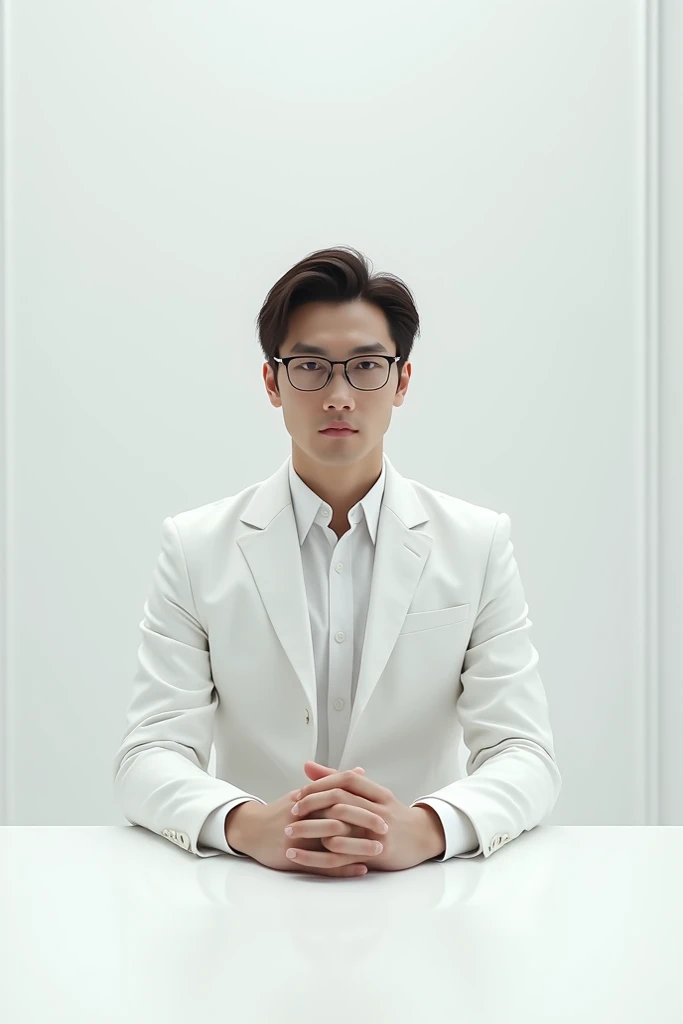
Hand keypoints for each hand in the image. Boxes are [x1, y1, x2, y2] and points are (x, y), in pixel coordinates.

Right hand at [225, 766, 384, 877]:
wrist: (250, 830)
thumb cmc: (281, 811)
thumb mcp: (303, 792)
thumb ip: (331, 783)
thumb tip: (360, 772)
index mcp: (307, 799)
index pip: (336, 797)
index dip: (360, 801)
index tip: (382, 804)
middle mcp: (302, 818)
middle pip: (337, 819)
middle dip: (362, 823)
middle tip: (386, 827)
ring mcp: (298, 839)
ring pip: (332, 843)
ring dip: (357, 846)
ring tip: (379, 848)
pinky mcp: (293, 858)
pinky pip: (322, 865)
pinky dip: (343, 868)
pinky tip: (361, 869)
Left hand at [291, 765, 444, 871]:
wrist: (423, 838)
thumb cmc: (391, 814)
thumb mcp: (371, 794)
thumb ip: (339, 780)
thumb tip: (307, 766)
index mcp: (378, 792)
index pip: (347, 779)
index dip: (321, 784)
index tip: (301, 792)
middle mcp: (379, 809)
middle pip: (340, 800)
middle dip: (311, 804)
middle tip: (291, 811)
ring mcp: (378, 831)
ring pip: (340, 827)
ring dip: (310, 829)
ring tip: (291, 832)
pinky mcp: (376, 853)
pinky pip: (343, 854)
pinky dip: (319, 855)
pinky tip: (302, 855)